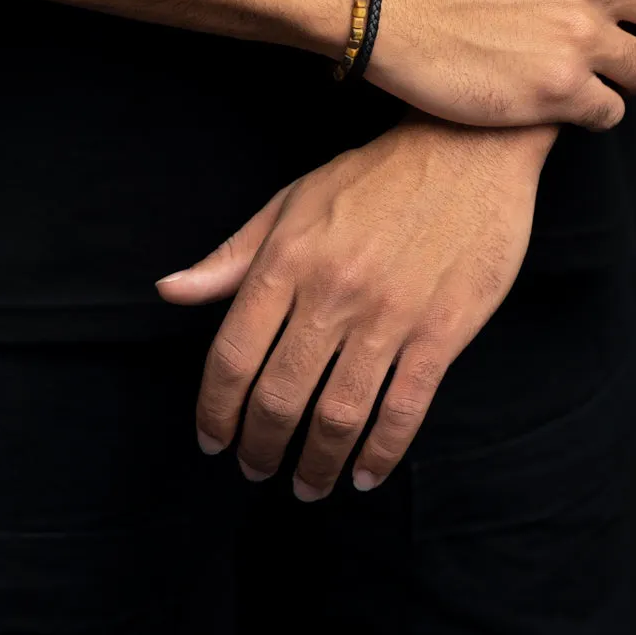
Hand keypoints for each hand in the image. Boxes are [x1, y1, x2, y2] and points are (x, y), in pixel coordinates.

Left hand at [157, 118, 554, 499]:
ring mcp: (389, 315)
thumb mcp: (293, 201)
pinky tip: (365, 473)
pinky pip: (403, 410)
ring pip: (339, 414)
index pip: (233, 355)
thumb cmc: (375, 176)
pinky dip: (380, 454)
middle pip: (280, 395)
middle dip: (260, 446)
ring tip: (308, 483)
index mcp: (288, 259)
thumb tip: (169, 290)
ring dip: (317, 464)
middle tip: (256, 469)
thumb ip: (232, 255)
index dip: (215, 409)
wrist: (466, 151)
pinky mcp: (441, 332)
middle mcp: (332, 293)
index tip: (213, 439)